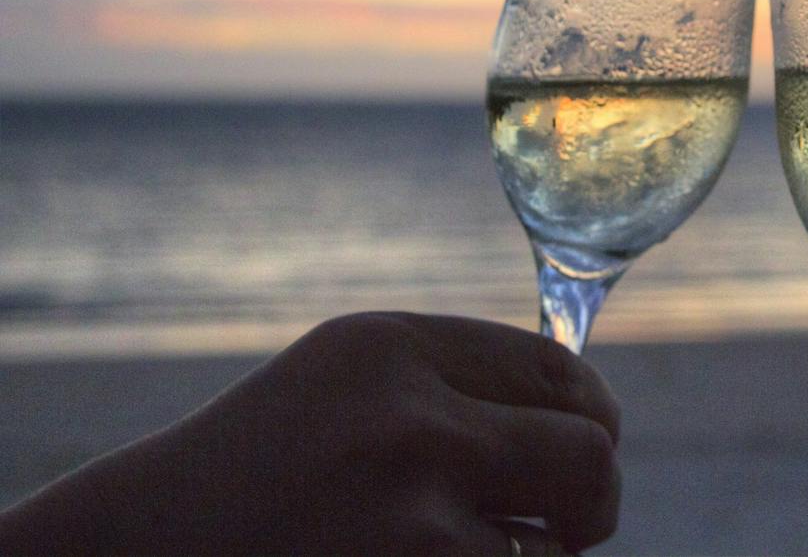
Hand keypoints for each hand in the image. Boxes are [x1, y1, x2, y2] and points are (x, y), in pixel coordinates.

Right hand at [0, 312, 620, 555]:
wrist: (138, 552)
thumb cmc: (264, 469)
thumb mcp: (351, 384)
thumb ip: (459, 380)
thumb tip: (592, 413)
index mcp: (393, 347)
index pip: (560, 373)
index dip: (593, 416)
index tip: (589, 442)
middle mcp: (408, 419)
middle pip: (590, 454)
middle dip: (593, 495)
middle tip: (571, 518)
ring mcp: (407, 520)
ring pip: (559, 548)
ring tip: (468, 550)